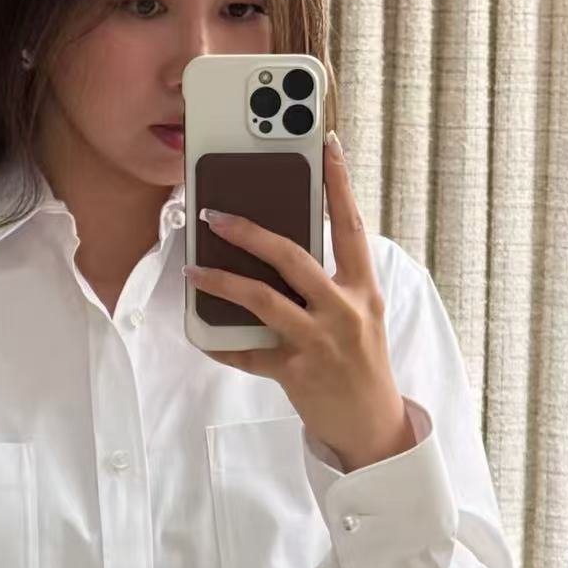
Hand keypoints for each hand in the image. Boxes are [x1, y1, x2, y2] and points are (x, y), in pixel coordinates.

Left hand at [184, 132, 415, 472]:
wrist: (372, 423)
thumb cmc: (359, 360)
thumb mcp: (357, 313)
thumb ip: (327, 282)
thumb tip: (276, 249)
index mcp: (362, 287)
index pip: (351, 224)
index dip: (339, 182)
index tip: (325, 144)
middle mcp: (345, 309)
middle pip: (293, 257)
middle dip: (249, 232)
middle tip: (214, 215)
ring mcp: (321, 342)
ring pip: (263, 300)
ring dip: (222, 281)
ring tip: (195, 269)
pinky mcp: (297, 372)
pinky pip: (249, 353)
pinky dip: (222, 344)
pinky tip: (202, 335)